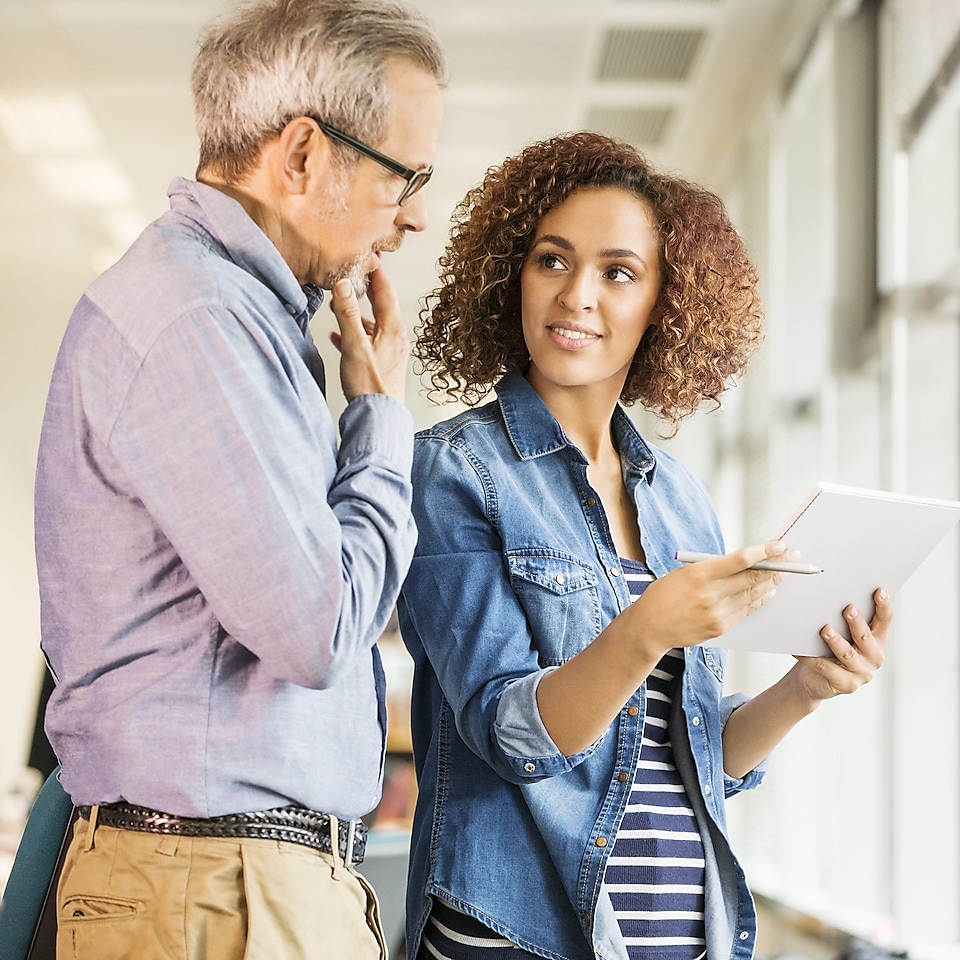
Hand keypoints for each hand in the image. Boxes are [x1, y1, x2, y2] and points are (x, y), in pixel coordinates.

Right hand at [329, 268, 408, 401]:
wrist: (379, 418)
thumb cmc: (369, 386)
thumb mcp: (354, 346)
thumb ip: (347, 314)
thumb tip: (344, 284)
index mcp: (392, 329)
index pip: (385, 291)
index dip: (376, 272)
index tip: (369, 256)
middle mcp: (395, 338)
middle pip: (382, 305)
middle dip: (367, 289)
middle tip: (355, 273)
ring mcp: (390, 351)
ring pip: (374, 323)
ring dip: (358, 312)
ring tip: (340, 303)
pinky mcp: (382, 364)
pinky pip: (368, 341)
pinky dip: (355, 333)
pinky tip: (339, 336)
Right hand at [622, 540, 787, 658]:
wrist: (649, 627)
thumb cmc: (663, 596)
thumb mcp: (684, 573)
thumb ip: (712, 568)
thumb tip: (743, 563)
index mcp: (699, 574)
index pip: (740, 560)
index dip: (764, 552)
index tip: (779, 545)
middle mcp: (711, 595)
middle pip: (753, 578)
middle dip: (776, 566)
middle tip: (791, 557)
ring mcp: (717, 614)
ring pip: (753, 595)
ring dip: (771, 583)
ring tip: (783, 573)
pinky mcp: (720, 627)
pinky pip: (746, 611)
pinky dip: (759, 600)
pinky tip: (767, 592)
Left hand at [790, 588, 891, 700]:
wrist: (815, 678)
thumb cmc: (828, 648)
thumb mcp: (842, 633)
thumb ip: (844, 619)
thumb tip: (832, 595)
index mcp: (876, 640)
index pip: (884, 621)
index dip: (883, 606)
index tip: (879, 591)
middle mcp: (873, 657)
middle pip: (865, 637)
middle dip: (857, 622)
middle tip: (848, 608)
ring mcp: (862, 673)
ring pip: (847, 654)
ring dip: (836, 641)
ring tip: (825, 630)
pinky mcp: (846, 685)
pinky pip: (826, 668)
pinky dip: (811, 658)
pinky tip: (799, 649)